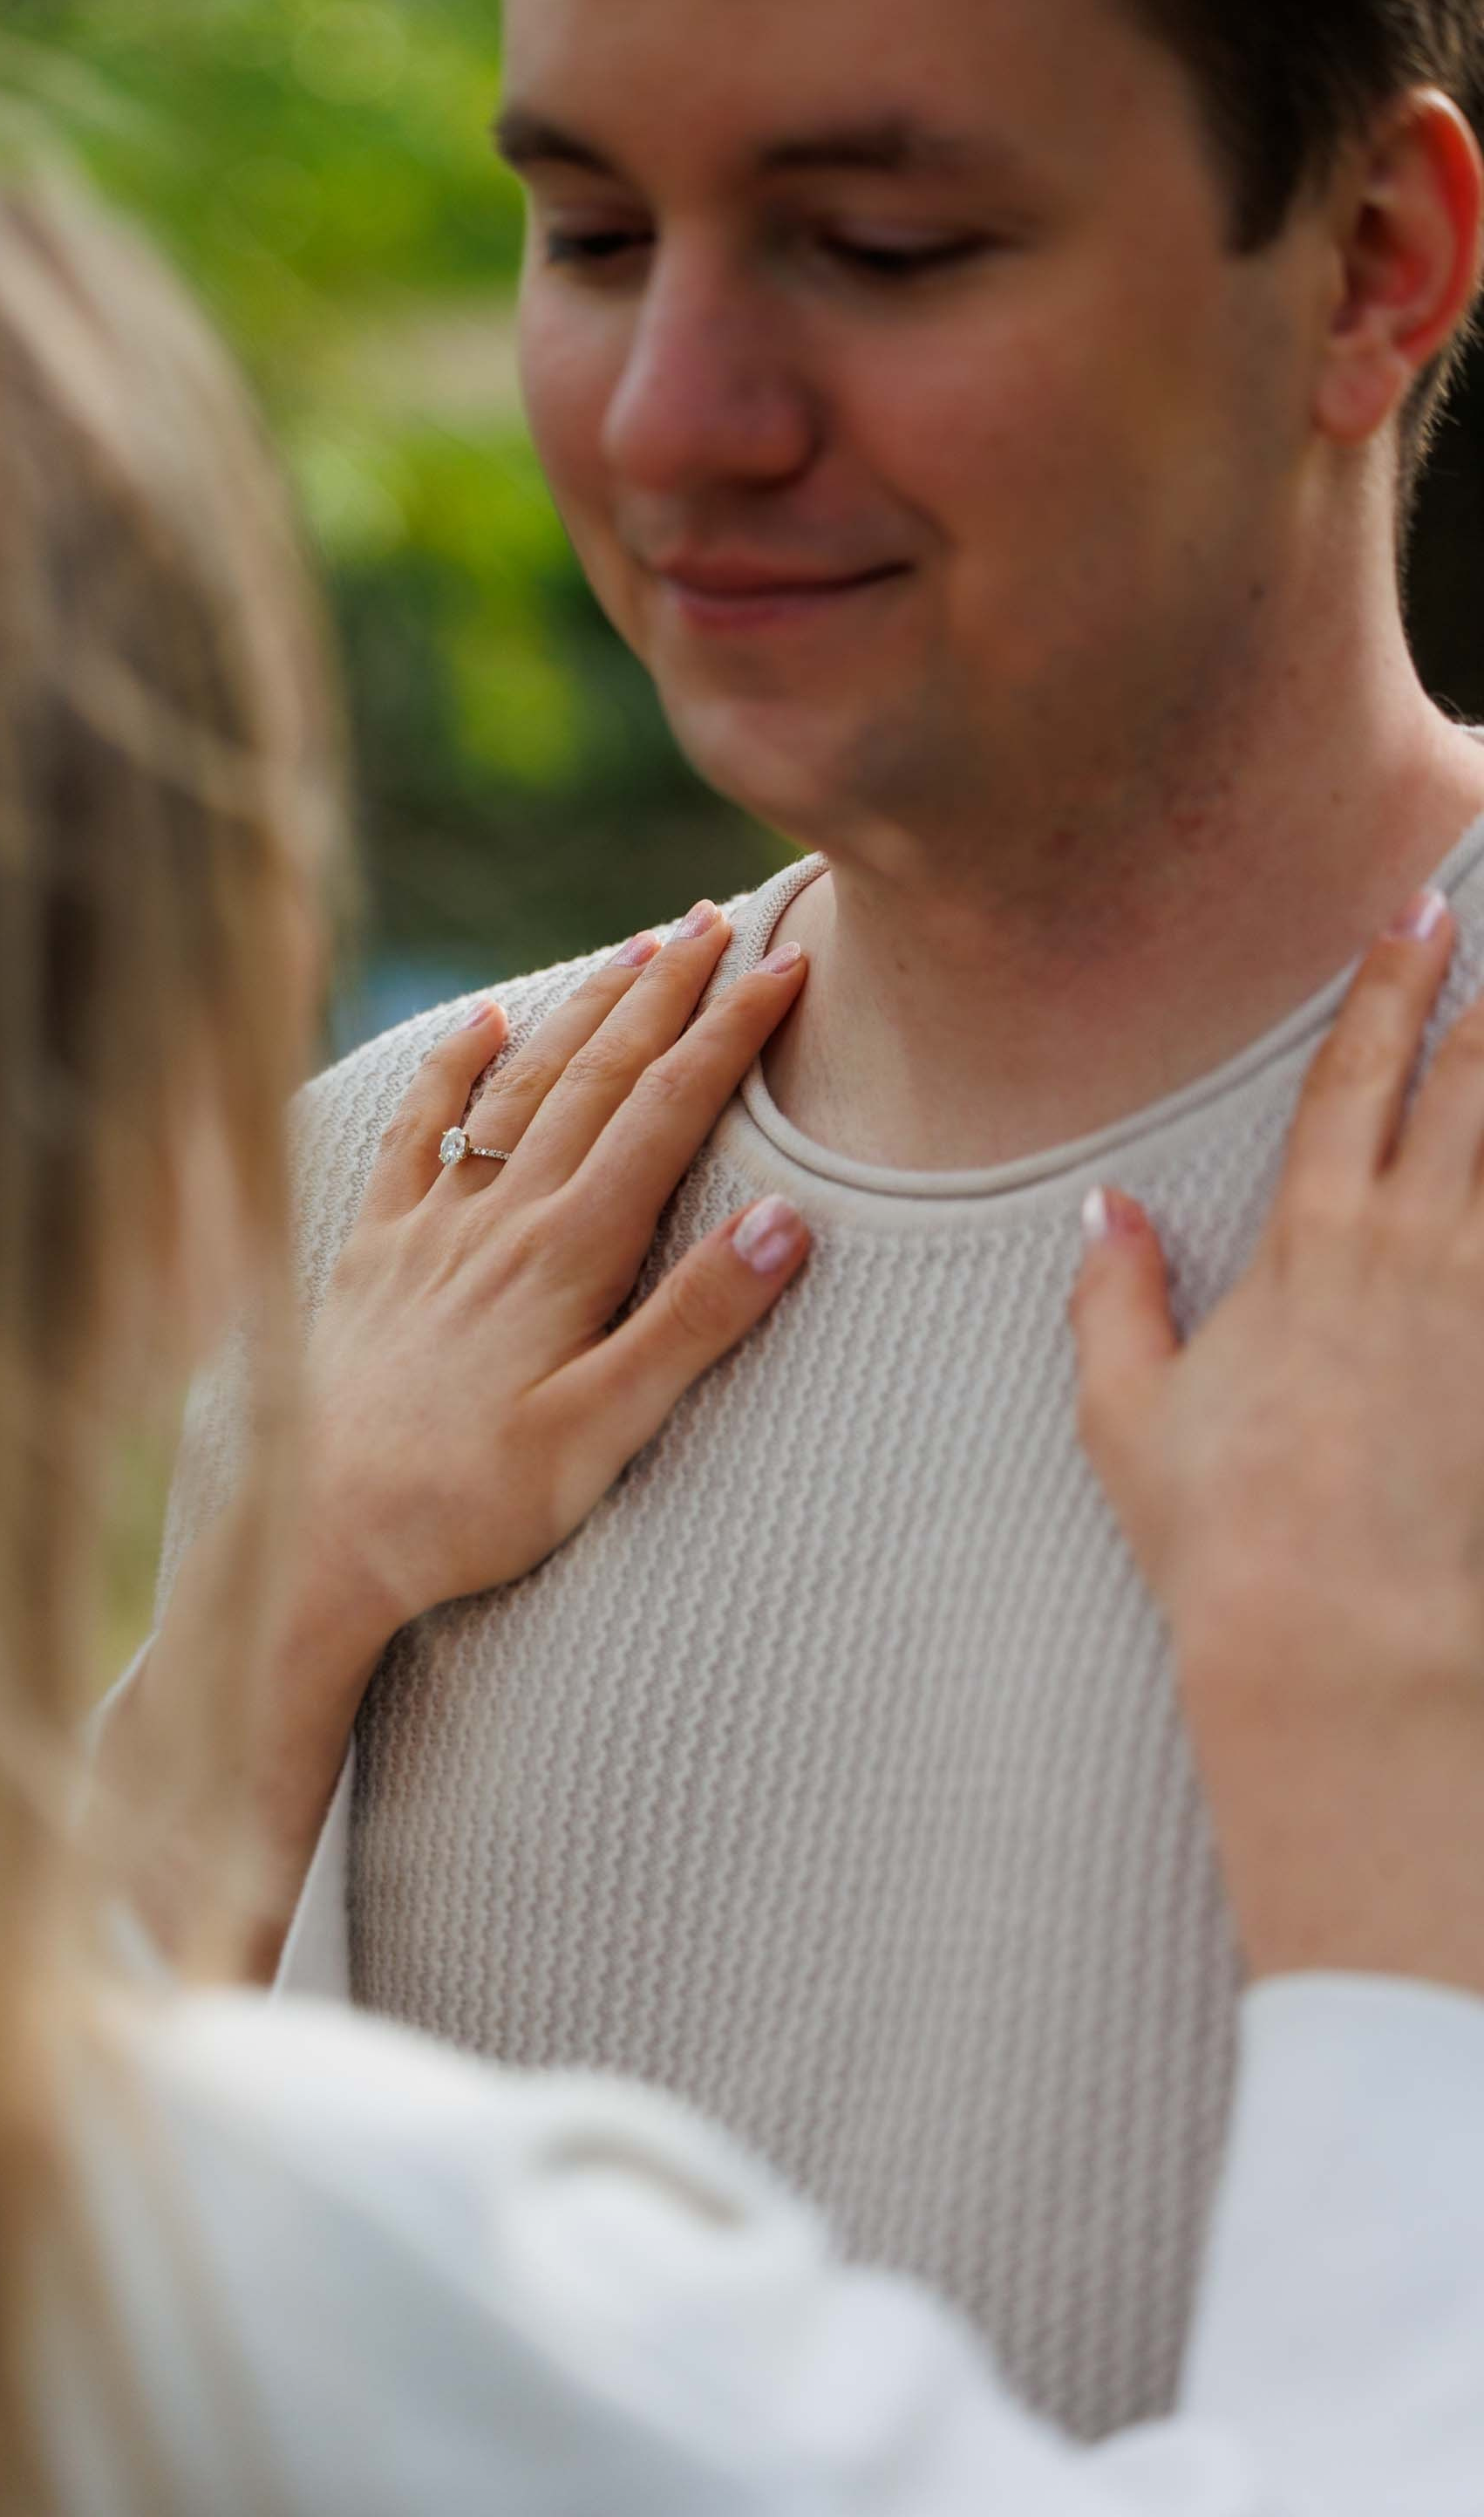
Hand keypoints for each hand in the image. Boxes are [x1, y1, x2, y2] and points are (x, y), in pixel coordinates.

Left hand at [298, 900, 811, 1655]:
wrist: (313, 1538)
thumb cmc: (468, 1506)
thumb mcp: (601, 1435)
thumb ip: (692, 1324)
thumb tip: (784, 1220)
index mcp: (569, 1257)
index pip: (667, 1113)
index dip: (730, 1033)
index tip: (786, 964)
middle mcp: (502, 1218)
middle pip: (599, 1076)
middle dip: (665, 990)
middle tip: (719, 916)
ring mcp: (432, 1227)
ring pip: (520, 1086)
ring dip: (581, 1010)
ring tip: (635, 948)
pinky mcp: (373, 1250)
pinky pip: (417, 1131)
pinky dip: (453, 1065)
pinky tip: (483, 1021)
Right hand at [1072, 891, 1483, 1992]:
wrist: (1346, 1641)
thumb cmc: (1226, 1534)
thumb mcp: (1131, 1414)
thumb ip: (1116, 1299)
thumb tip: (1108, 1212)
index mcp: (1311, 1246)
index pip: (1355, 1080)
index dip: (1390, 988)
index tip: (1422, 914)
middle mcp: (1414, 1252)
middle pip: (1469, 1090)